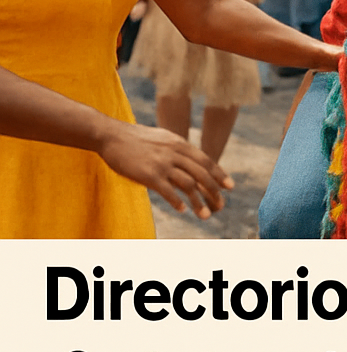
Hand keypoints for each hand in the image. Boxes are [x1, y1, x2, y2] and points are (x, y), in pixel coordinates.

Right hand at [97, 122, 232, 218]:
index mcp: (180, 144)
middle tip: (221, 205)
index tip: (230, 186)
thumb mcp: (164, 140)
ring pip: (188, 185)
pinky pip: (168, 191)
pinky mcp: (148, 174)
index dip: (219, 174)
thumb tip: (192, 163)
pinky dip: (177, 201)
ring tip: (206, 215)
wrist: (112, 136)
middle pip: (201, 174)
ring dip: (198, 202)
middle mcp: (175, 153)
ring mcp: (162, 164)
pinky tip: (182, 210)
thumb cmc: (137, 140)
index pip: (206, 161)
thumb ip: (178, 151)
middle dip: (214, 191)